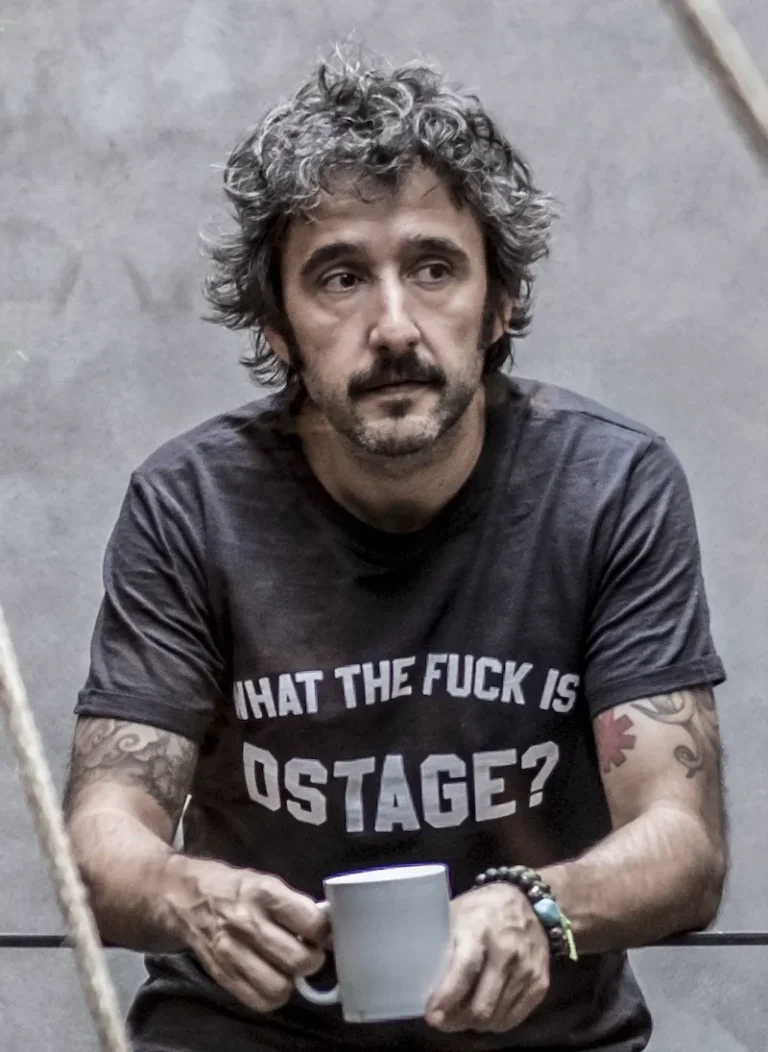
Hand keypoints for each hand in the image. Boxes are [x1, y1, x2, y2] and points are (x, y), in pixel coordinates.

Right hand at [162, 856, 329, 1012]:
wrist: (183, 897)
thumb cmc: (233, 887)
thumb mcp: (266, 882)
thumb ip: (294, 905)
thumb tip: (326, 929)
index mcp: (264, 893)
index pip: (311, 922)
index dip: (326, 932)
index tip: (326, 933)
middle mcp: (247, 923)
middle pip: (298, 959)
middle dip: (313, 960)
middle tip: (310, 953)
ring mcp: (232, 952)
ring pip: (280, 986)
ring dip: (292, 981)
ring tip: (288, 968)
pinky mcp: (221, 974)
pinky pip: (258, 1000)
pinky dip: (271, 996)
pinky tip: (271, 979)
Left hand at [425, 882, 549, 1033]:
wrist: (528, 900)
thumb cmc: (482, 909)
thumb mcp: (457, 914)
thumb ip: (443, 943)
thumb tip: (417, 974)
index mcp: (480, 929)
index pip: (465, 969)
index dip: (447, 996)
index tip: (432, 1015)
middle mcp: (507, 951)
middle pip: (482, 1004)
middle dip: (458, 1020)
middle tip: (443, 1020)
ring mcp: (527, 969)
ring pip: (497, 1016)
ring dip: (475, 1023)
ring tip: (461, 1016)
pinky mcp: (540, 982)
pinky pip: (514, 1018)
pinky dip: (496, 1022)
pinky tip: (485, 1013)